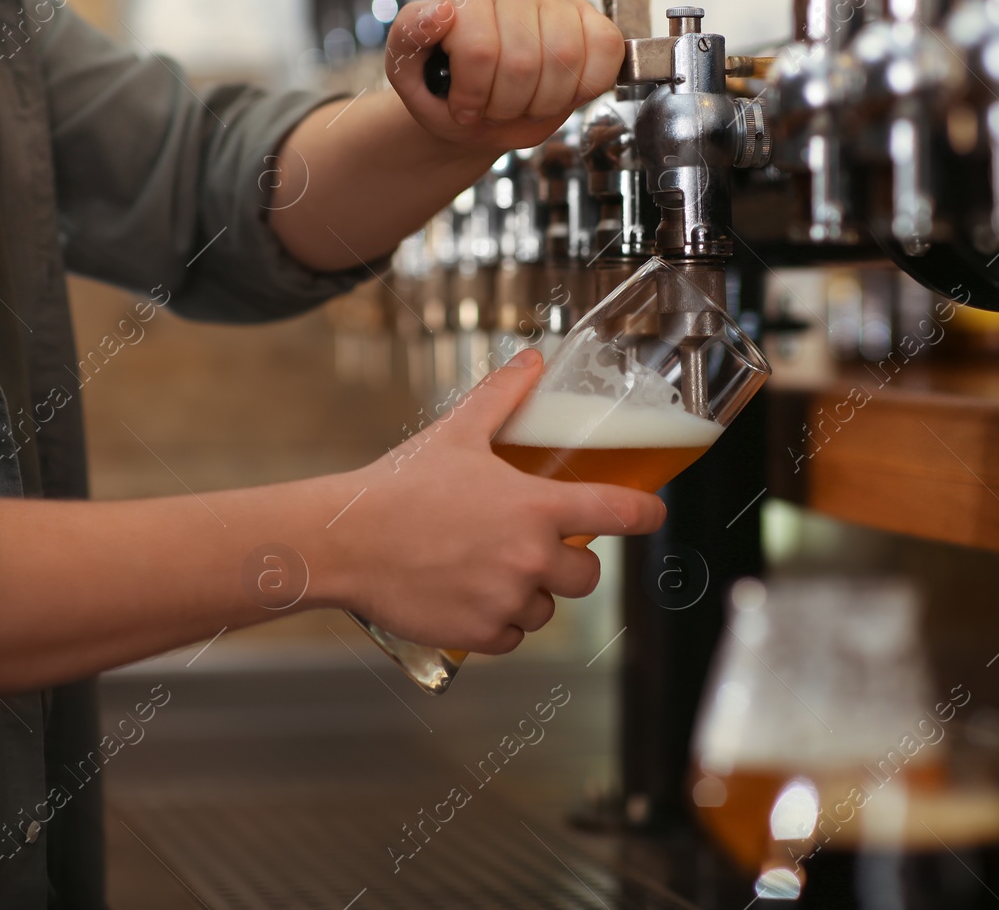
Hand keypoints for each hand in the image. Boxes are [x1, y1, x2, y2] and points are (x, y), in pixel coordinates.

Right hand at [322, 349, 664, 653]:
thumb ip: (503, 397)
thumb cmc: (399, 488)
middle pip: (587, 576)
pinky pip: (512, 636)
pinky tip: (471, 596)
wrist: (345, 542)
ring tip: (490, 570)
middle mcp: (530, 559)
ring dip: (531, 594)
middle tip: (537, 547)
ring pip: (547, 609)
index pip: (617, 512)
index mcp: (535, 508)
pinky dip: (499, 622)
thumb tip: (532, 361)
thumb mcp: (457, 434)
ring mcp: (506, 601)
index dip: (644, 513)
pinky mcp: (480, 635)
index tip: (652, 512)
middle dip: (570, 563)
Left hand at [385, 0, 625, 153]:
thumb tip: (440, 11)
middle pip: (523, 62)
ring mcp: (555, 0)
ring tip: (522, 102)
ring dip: (543, 101)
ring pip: (565, 59)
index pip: (480, 50)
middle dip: (507, 104)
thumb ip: (409, 35)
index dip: (475, 94)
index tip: (463, 107)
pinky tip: (561, 91)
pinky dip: (586, 86)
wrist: (475, 113)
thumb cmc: (443, 91)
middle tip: (494, 108)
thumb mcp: (405, 69)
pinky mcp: (590, 20)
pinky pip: (605, 51)